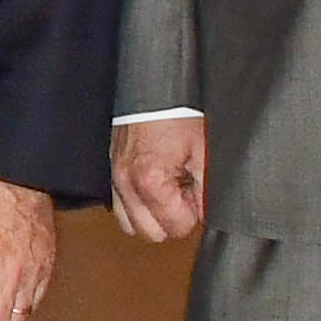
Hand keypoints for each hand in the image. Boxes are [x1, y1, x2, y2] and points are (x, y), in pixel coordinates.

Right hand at [109, 112, 209, 246]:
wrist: (155, 86)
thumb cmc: (178, 112)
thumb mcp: (205, 151)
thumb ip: (207, 189)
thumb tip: (206, 214)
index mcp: (150, 180)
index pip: (176, 227)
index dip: (193, 213)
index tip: (196, 190)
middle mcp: (126, 183)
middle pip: (150, 234)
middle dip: (171, 219)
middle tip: (185, 192)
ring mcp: (115, 177)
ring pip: (131, 225)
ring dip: (152, 215)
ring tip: (169, 190)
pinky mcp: (112, 169)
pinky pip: (121, 205)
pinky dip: (138, 203)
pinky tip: (155, 185)